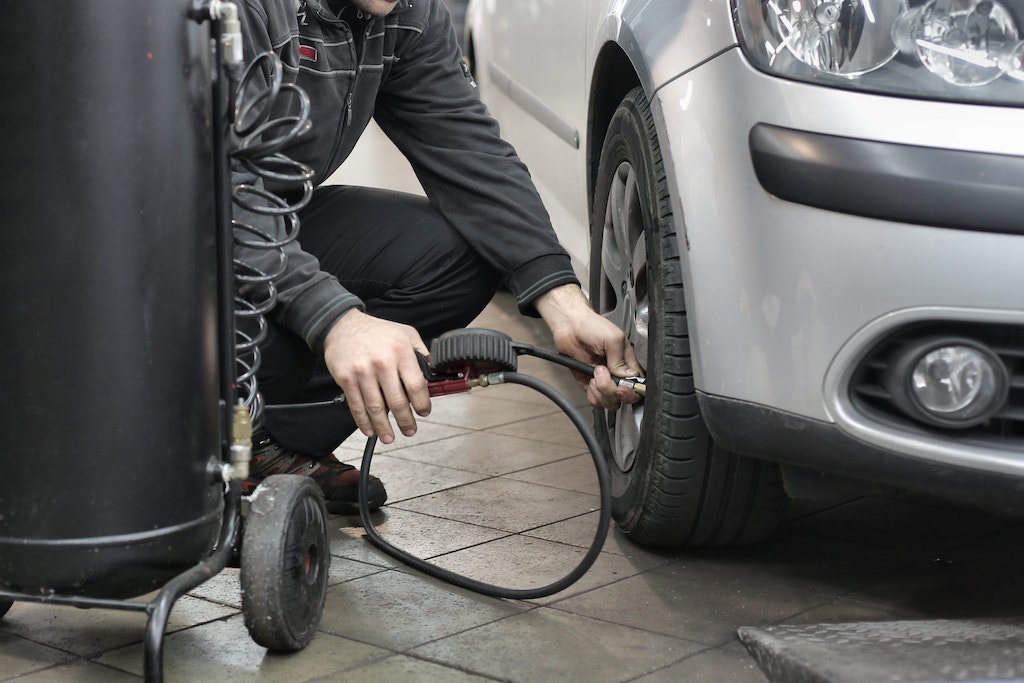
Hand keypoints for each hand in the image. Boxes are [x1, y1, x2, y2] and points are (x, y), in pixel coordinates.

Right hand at [322, 309, 430, 443]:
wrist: (342, 325)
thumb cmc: (377, 331)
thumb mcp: (406, 334)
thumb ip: (421, 353)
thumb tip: (433, 374)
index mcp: (401, 352)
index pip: (416, 386)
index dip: (422, 404)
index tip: (424, 412)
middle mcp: (382, 363)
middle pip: (397, 401)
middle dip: (405, 421)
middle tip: (410, 431)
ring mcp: (363, 372)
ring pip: (376, 408)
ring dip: (384, 427)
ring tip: (390, 437)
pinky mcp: (346, 379)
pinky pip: (357, 406)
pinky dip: (363, 422)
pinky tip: (370, 430)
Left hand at [534, 284, 642, 409]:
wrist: (569, 326)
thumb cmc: (591, 326)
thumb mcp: (612, 338)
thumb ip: (620, 359)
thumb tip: (627, 376)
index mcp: (628, 362)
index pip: (637, 385)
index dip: (630, 390)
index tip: (621, 386)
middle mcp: (617, 374)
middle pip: (623, 397)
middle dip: (611, 390)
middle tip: (602, 373)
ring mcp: (604, 380)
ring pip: (610, 402)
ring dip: (601, 392)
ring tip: (594, 374)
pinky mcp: (589, 384)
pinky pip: (595, 401)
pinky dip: (592, 395)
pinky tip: (589, 381)